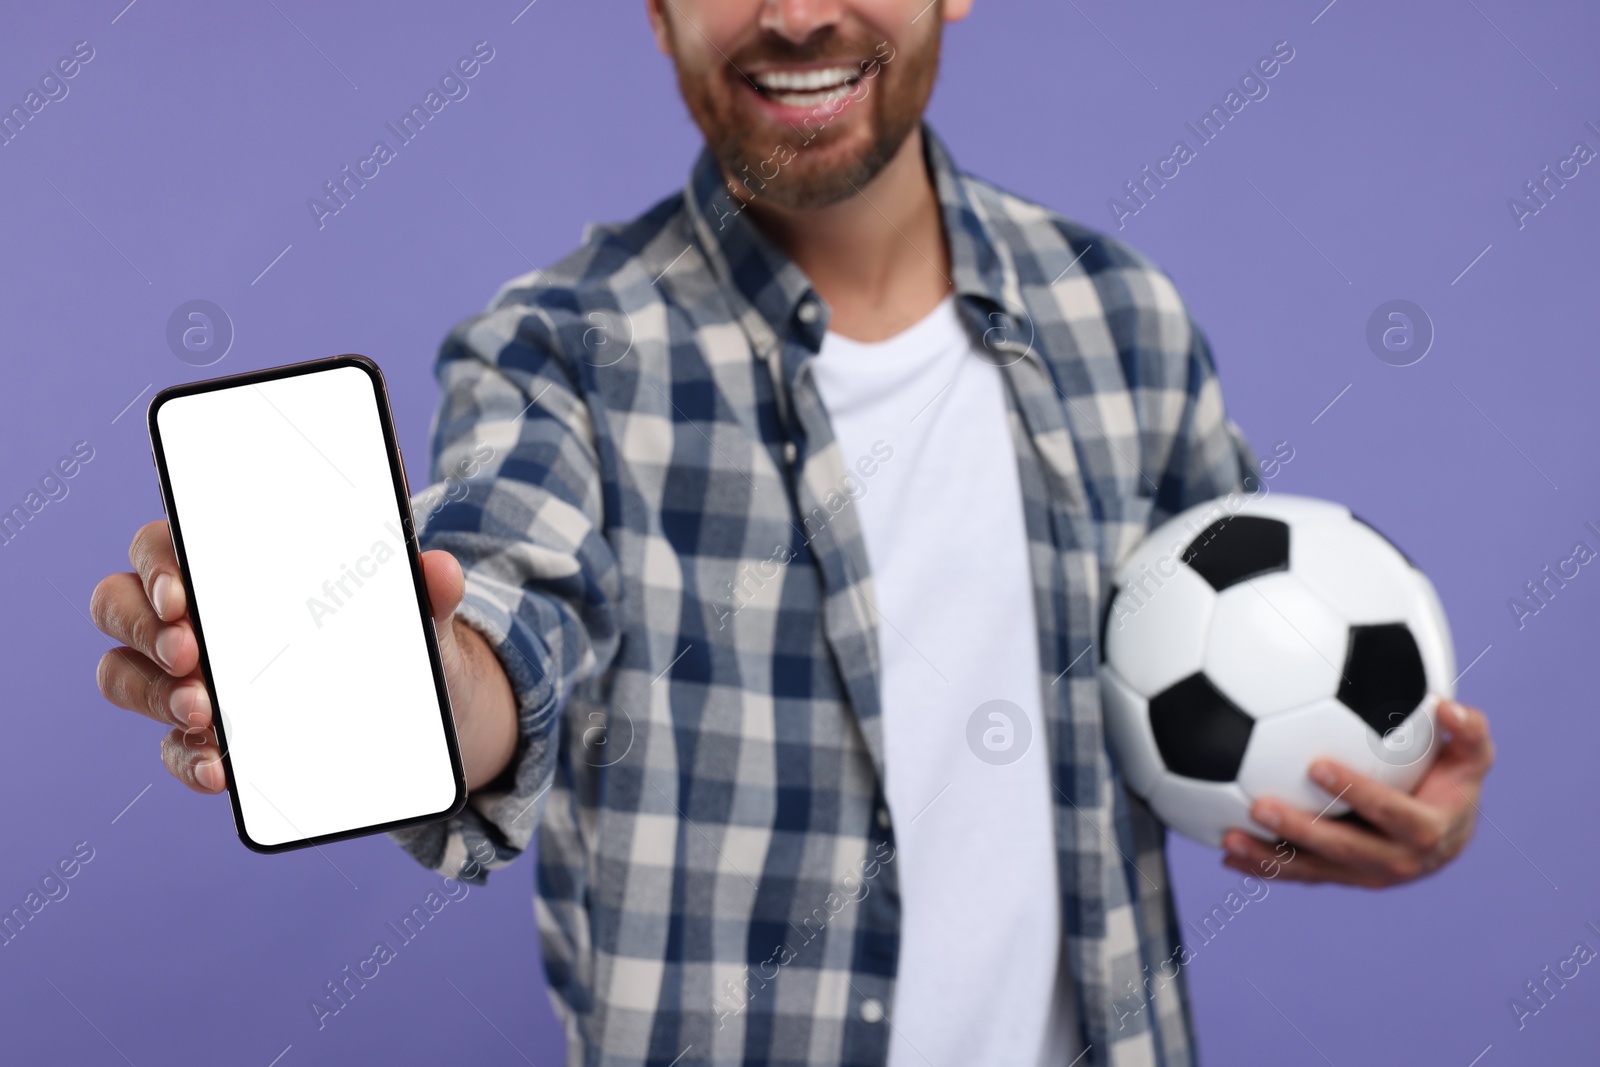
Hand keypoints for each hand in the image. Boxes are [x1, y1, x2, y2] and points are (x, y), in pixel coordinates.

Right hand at [90, 520, 516, 794]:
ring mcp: (186, 678)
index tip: (184, 590)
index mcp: (230, 565)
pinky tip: (219, 768)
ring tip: (204, 709)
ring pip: (123, 672)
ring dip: (153, 691)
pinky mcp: (201, 737)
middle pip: (120, 601)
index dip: (159, 561)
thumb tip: (442, 569)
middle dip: (147, 624)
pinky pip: (168, 747)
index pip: (164, 544)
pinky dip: (186, 758)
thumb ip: (426, 591)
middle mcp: (190, 616)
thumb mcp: (416, 618)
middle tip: (193, 650)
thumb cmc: (388, 640)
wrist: (406, 715)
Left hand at [1220, 698, 1494, 886]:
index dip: (1356, 793)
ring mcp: (1365, 875)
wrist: (1448, 834)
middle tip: (1257, 805)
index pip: (1389, 813)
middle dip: (1300, 831)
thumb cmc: (1455, 780)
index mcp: (1426, 831)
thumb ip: (1469, 731)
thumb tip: (1446, 706)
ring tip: (1228, 838)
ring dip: (1269, 858)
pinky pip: (1299, 875)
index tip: (1316, 766)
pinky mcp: (1340, 877)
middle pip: (1343, 849)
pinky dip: (1264, 867)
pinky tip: (1226, 853)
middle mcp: (1396, 862)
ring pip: (1313, 870)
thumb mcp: (1472, 756)